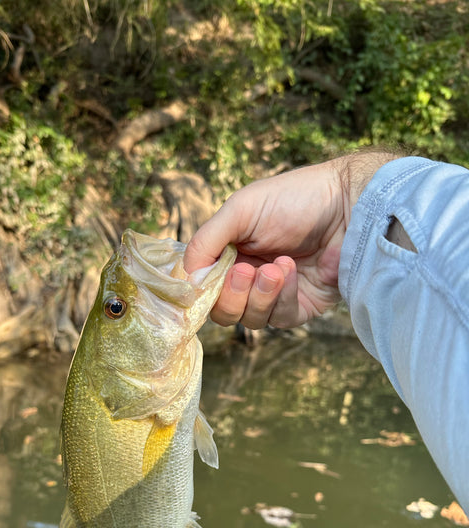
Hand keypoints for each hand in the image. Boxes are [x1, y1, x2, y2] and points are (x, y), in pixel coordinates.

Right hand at [184, 152, 397, 328]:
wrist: (349, 205)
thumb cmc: (295, 199)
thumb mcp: (240, 210)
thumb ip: (206, 241)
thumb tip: (186, 278)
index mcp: (229, 253)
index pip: (203, 287)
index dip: (201, 290)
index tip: (206, 280)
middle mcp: (248, 276)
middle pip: (222, 311)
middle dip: (230, 296)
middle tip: (246, 271)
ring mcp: (274, 294)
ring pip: (249, 319)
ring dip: (259, 295)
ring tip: (277, 268)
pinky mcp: (300, 307)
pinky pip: (280, 318)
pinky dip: (282, 297)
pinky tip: (292, 271)